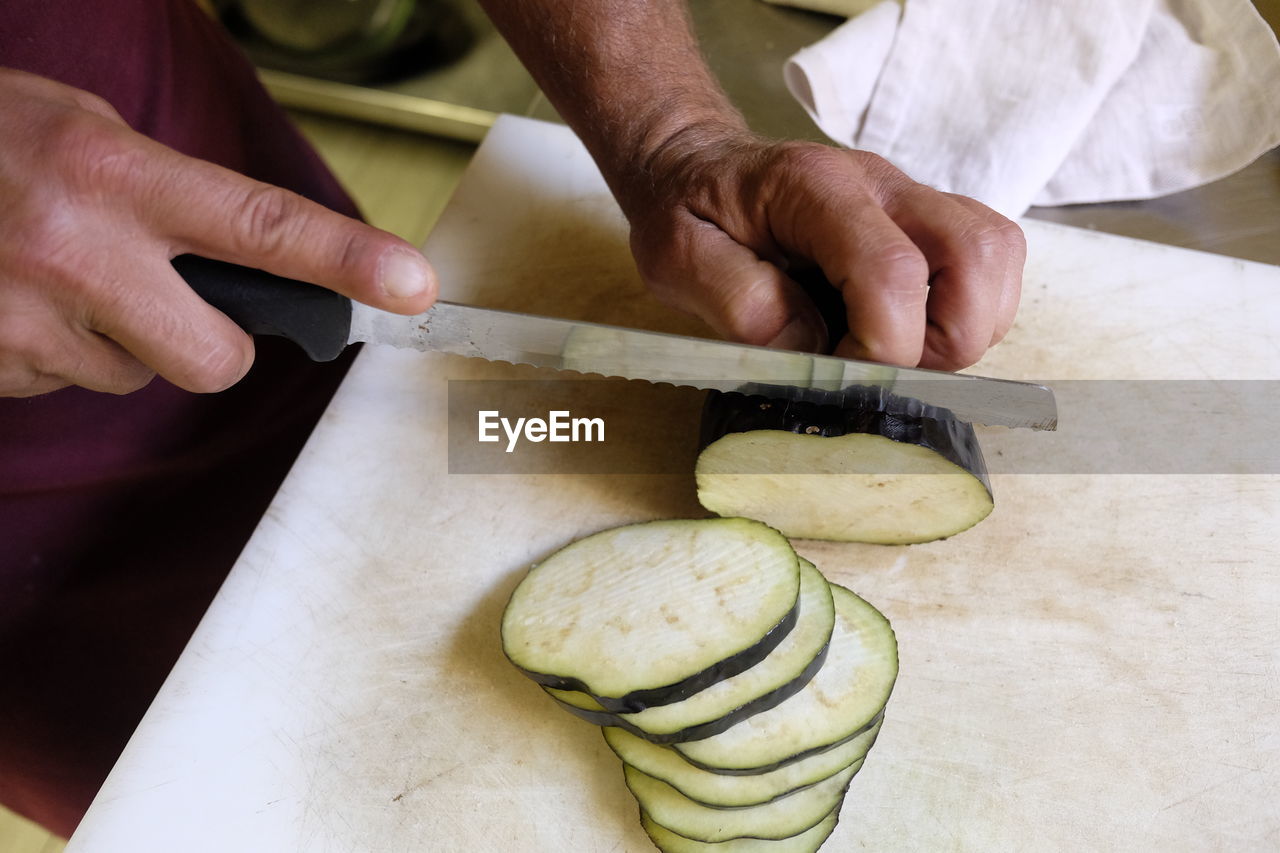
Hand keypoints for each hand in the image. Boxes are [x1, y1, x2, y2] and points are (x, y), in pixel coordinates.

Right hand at [0, 68, 437, 397]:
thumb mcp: (77, 125)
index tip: (413, 286)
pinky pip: (63, 384)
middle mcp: (78, 252)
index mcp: (115, 175)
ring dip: (113, 341)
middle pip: (216, 358)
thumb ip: (162, 186)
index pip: (262, 226)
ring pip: (135, 378)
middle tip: (160, 297)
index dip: (347, 260)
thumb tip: (243, 250)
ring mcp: (26, 320)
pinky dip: (52, 352)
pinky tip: (9, 296)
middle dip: (207, 343)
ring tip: (48, 274)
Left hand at [617, 124, 1024, 369]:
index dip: (882, 348)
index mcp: (814, 189)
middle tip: (879, 367)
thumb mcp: (677, 258)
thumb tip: (810, 349)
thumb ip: (740, 303)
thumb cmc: (685, 210)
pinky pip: (988, 258)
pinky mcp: (924, 216)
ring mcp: (910, 195)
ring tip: (896, 352)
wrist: (693, 166)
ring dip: (966, 326)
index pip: (892, 271)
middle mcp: (879, 182)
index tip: (840, 377)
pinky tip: (909, 331)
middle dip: (945, 340)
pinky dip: (968, 310)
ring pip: (996, 255)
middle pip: (976, 256)